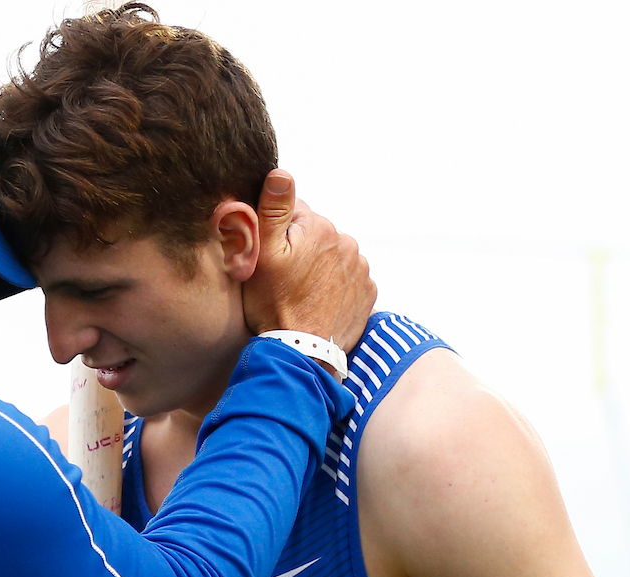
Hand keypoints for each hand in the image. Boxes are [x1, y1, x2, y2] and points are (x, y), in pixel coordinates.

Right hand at [242, 169, 375, 348]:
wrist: (303, 351)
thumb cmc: (275, 305)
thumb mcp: (262, 255)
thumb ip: (273, 209)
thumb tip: (281, 172)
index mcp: (319, 227)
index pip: (293, 214)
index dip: (276, 234)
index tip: (268, 257)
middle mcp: (346, 242)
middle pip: (314, 235)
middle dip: (300, 249)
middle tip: (282, 279)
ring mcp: (360, 268)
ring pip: (331, 256)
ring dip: (318, 267)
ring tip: (300, 293)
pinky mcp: (367, 292)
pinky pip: (347, 279)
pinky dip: (333, 286)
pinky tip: (317, 301)